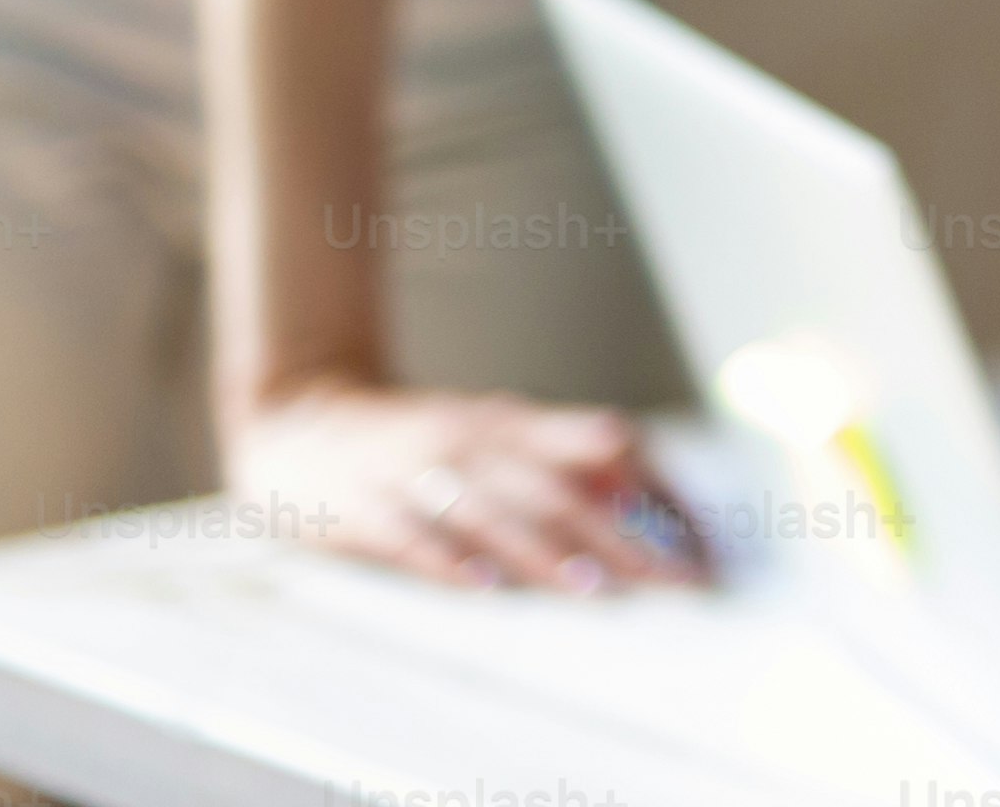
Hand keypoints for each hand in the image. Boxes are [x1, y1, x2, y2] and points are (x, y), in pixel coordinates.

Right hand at [226, 381, 700, 592]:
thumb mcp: (493, 431)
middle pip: (558, 490)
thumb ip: (561, 455)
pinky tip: (481, 585)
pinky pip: (409, 536)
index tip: (701, 537)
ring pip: (491, 513)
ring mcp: (416, 473)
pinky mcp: (362, 507)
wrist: (299, 414)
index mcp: (512, 421)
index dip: (658, 491)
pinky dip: (446, 559)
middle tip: (673, 577)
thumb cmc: (420, 436)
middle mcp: (473, 442)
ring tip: (595, 585)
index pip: (606, 447)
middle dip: (622, 535)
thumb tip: (646, 486)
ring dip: (546, 550)